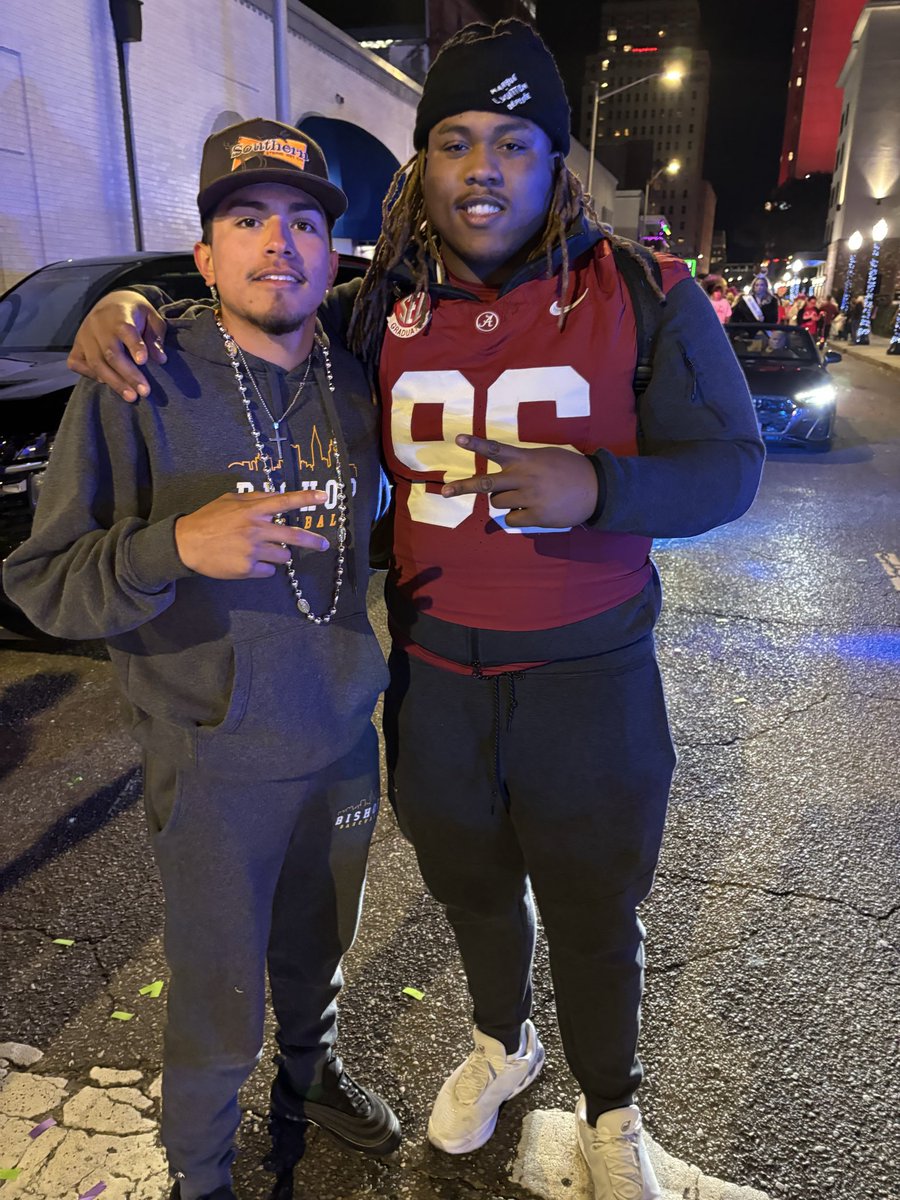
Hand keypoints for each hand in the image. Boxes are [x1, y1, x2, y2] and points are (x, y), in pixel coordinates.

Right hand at [67, 290, 167, 401]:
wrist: (111, 303)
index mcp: (120, 314)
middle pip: (111, 353)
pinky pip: (77, 364)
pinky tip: (107, 382)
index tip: (143, 361)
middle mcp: (98, 325)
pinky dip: (90, 375)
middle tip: (145, 391)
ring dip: (114, 382)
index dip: (134, 345)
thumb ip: (156, 337)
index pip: (125, 329)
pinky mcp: (76, 346)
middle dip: (129, 374)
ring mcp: (84, 336)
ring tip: (131, 396)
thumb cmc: (135, 314)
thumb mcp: (152, 318)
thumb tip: (160, 359)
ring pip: (96, 363)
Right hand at [175, 490, 330, 578]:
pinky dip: (263, 567)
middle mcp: (255, 529)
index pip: (284, 501)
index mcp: (252, 510)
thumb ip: (255, 498)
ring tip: (261, 550)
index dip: (305, 499)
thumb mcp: (230, 500)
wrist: (186, 544)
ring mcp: (252, 550)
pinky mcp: (247, 568)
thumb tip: (278, 497)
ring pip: (283, 556)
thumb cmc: (209, 519)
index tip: (323, 497)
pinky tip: (248, 561)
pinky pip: (268, 570)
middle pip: (294, 535)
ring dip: (278, 554)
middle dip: (313, 541)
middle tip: (324, 544)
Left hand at [440, 435, 598, 527]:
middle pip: (486, 485)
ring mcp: (529, 498)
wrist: (597, 489)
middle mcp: (524, 477)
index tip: (458, 439)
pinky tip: (532, 510)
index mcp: (526, 459)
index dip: (476, 443)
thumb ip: (524, 465)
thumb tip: (503, 482)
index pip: (496, 449)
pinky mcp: (536, 516)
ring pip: (498, 503)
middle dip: (463, 487)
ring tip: (523, 497)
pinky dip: (516, 516)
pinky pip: (512, 520)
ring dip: (504, 501)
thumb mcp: (546, 457)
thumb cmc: (569, 470)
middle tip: (446, 492)